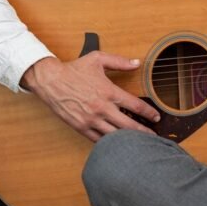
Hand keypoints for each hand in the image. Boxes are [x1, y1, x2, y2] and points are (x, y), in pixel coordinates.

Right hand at [21, 53, 160, 141]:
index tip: (156, 117)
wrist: (50, 81)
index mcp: (108, 91)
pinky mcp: (81, 127)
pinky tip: (118, 146)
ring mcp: (91, 120)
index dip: (149, 113)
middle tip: (154, 137)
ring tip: (140, 145)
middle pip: (129, 125)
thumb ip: (119, 61)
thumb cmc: (74, 69)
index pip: (135, 106)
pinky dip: (110, 144)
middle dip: (144, 132)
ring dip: (129, 141)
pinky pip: (99, 140)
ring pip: (115, 136)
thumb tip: (137, 63)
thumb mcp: (98, 59)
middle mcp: (102, 108)